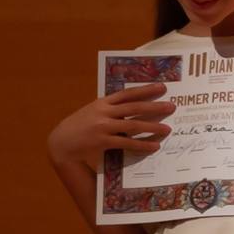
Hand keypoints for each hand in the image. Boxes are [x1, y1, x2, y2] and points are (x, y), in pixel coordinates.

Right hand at [47, 84, 174, 165]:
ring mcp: (103, 126)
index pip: (127, 93)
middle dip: (154, 107)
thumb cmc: (81, 126)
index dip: (145, 90)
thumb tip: (134, 107)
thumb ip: (111, 109)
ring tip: (168, 129)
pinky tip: (155, 146)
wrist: (62, 142)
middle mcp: (103, 112)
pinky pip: (127, 143)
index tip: (162, 87)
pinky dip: (142, 144)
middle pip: (134, 107)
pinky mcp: (102, 141)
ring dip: (152, 127)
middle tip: (172, 106)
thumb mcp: (94, 112)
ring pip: (133, 125)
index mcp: (102, 102)